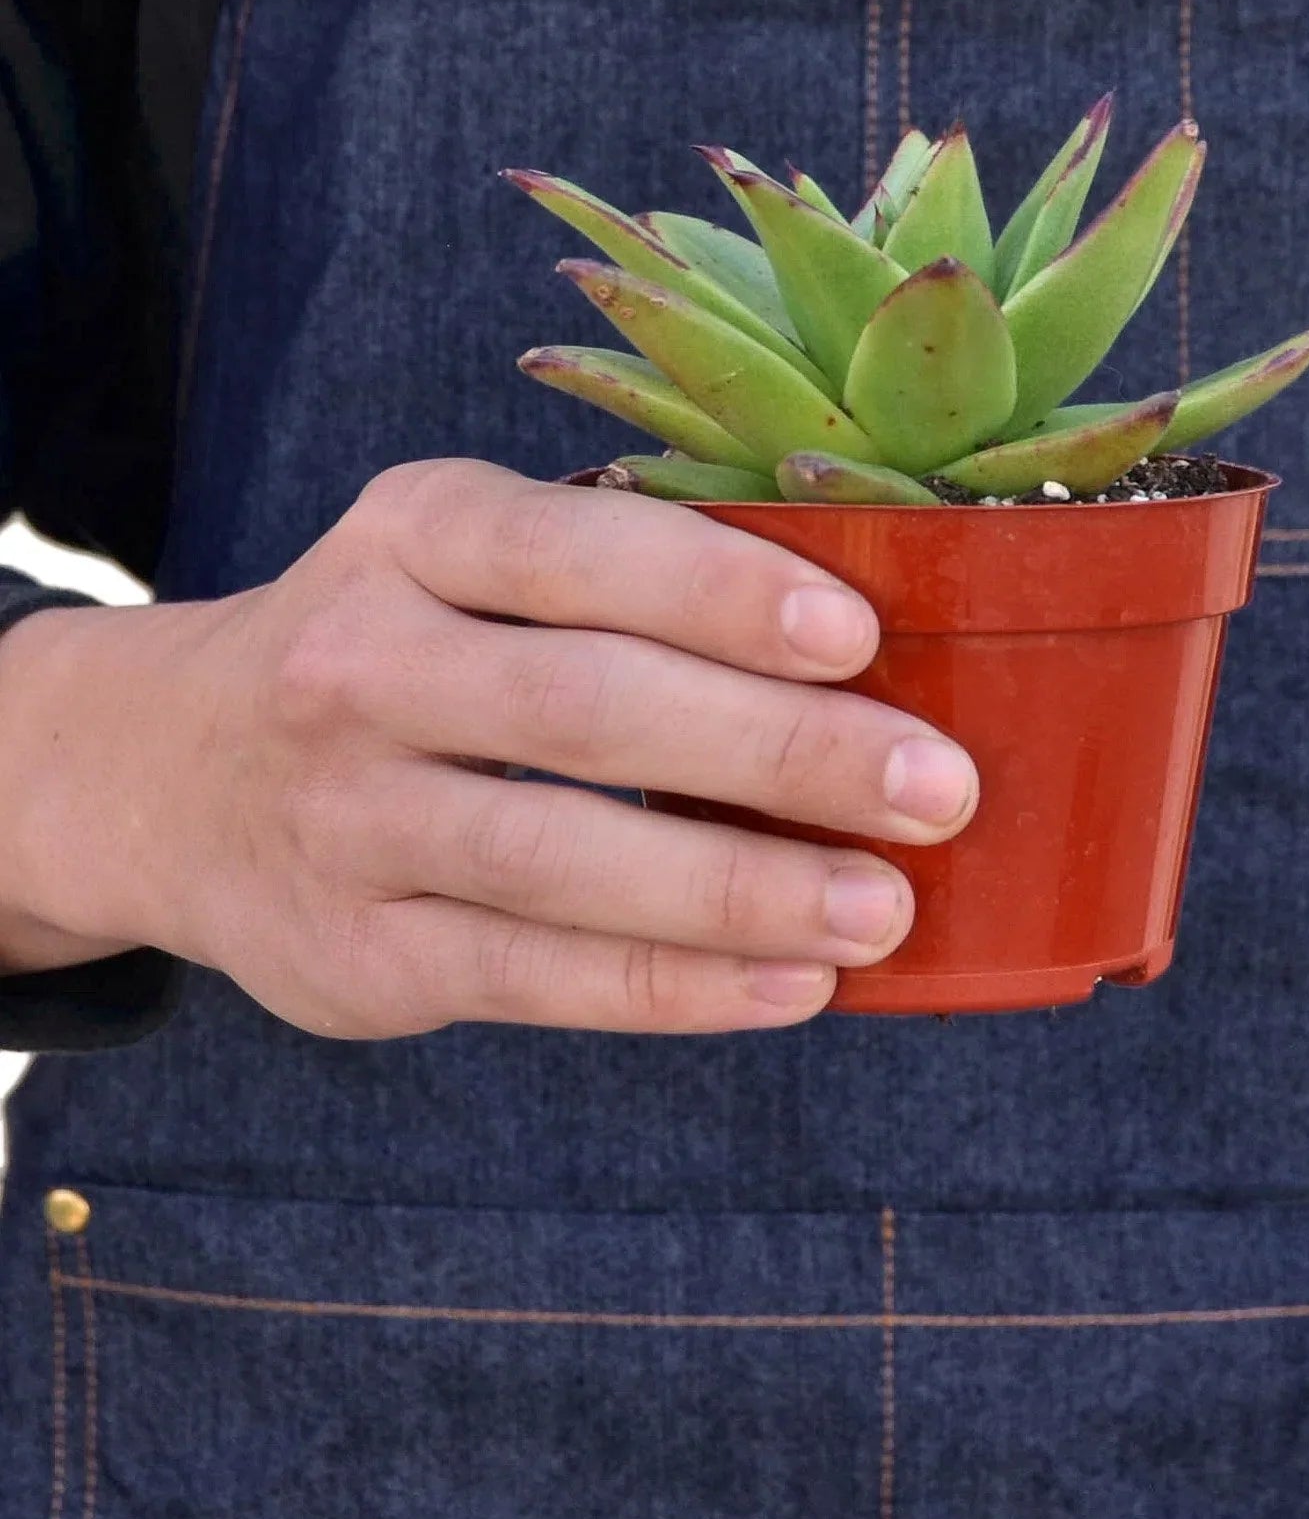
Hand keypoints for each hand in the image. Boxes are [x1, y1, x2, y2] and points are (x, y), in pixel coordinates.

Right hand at [0, 460, 977, 1036]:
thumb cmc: (397, 646)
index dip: (721, 590)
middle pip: (588, 707)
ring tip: (884, 906)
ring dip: (744, 886)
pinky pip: (538, 974)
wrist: (164, 772)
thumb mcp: (464, 560)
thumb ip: (620, 579)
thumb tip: (864, 644)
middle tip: (933, 787)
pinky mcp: (355, 953)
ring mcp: (344, 818)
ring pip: (565, 858)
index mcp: (413, 532)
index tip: (860, 636)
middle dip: (778, 749)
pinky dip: (677, 985)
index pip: (577, 549)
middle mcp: (359, 664)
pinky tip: (793, 984)